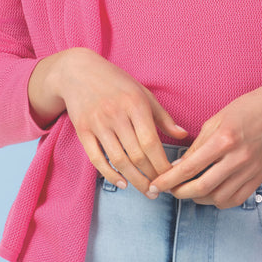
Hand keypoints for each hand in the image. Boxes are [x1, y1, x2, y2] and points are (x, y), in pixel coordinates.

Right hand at [28, 48, 187, 194]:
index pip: (151, 142)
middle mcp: (116, 114)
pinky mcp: (83, 130)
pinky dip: (109, 174)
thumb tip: (184, 135)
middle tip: (160, 190)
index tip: (172, 177)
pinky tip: (122, 183)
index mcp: (135, 103)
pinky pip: (96, 159)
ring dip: (134, 180)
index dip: (162, 164)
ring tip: (146, 191)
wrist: (78, 70)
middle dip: (151, 176)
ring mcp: (98, 123)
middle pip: (137, 155)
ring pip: (118, 160)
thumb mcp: (142, 93)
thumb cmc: (116, 82)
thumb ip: (162, 116)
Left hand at [147, 72, 261, 208]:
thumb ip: (197, 146)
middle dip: (180, 193)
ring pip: (217, 198)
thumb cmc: (245, 109)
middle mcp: (238, 158)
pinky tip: (211, 192)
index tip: (155, 186)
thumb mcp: (215, 120)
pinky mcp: (259, 178)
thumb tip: (178, 167)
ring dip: (198, 198)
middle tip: (169, 190)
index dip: (168, 180)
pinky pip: (235, 200)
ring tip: (190, 190)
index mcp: (224, 139)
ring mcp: (251, 170)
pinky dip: (219, 201)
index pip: (189, 168)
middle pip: (201, 188)